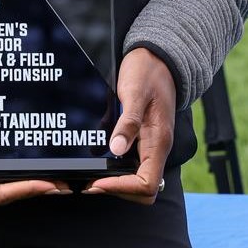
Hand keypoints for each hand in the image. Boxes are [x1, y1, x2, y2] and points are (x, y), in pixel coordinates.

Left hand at [84, 47, 175, 202]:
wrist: (157, 58)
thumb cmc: (148, 72)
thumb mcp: (134, 92)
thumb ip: (128, 122)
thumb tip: (116, 149)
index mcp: (159, 141)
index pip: (146, 184)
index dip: (121, 187)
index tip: (97, 182)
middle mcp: (156, 148)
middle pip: (143, 190)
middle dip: (117, 189)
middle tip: (90, 183)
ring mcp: (149, 145)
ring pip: (136, 179)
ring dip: (114, 182)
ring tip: (89, 176)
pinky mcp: (141, 139)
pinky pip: (130, 163)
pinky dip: (113, 168)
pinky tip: (95, 158)